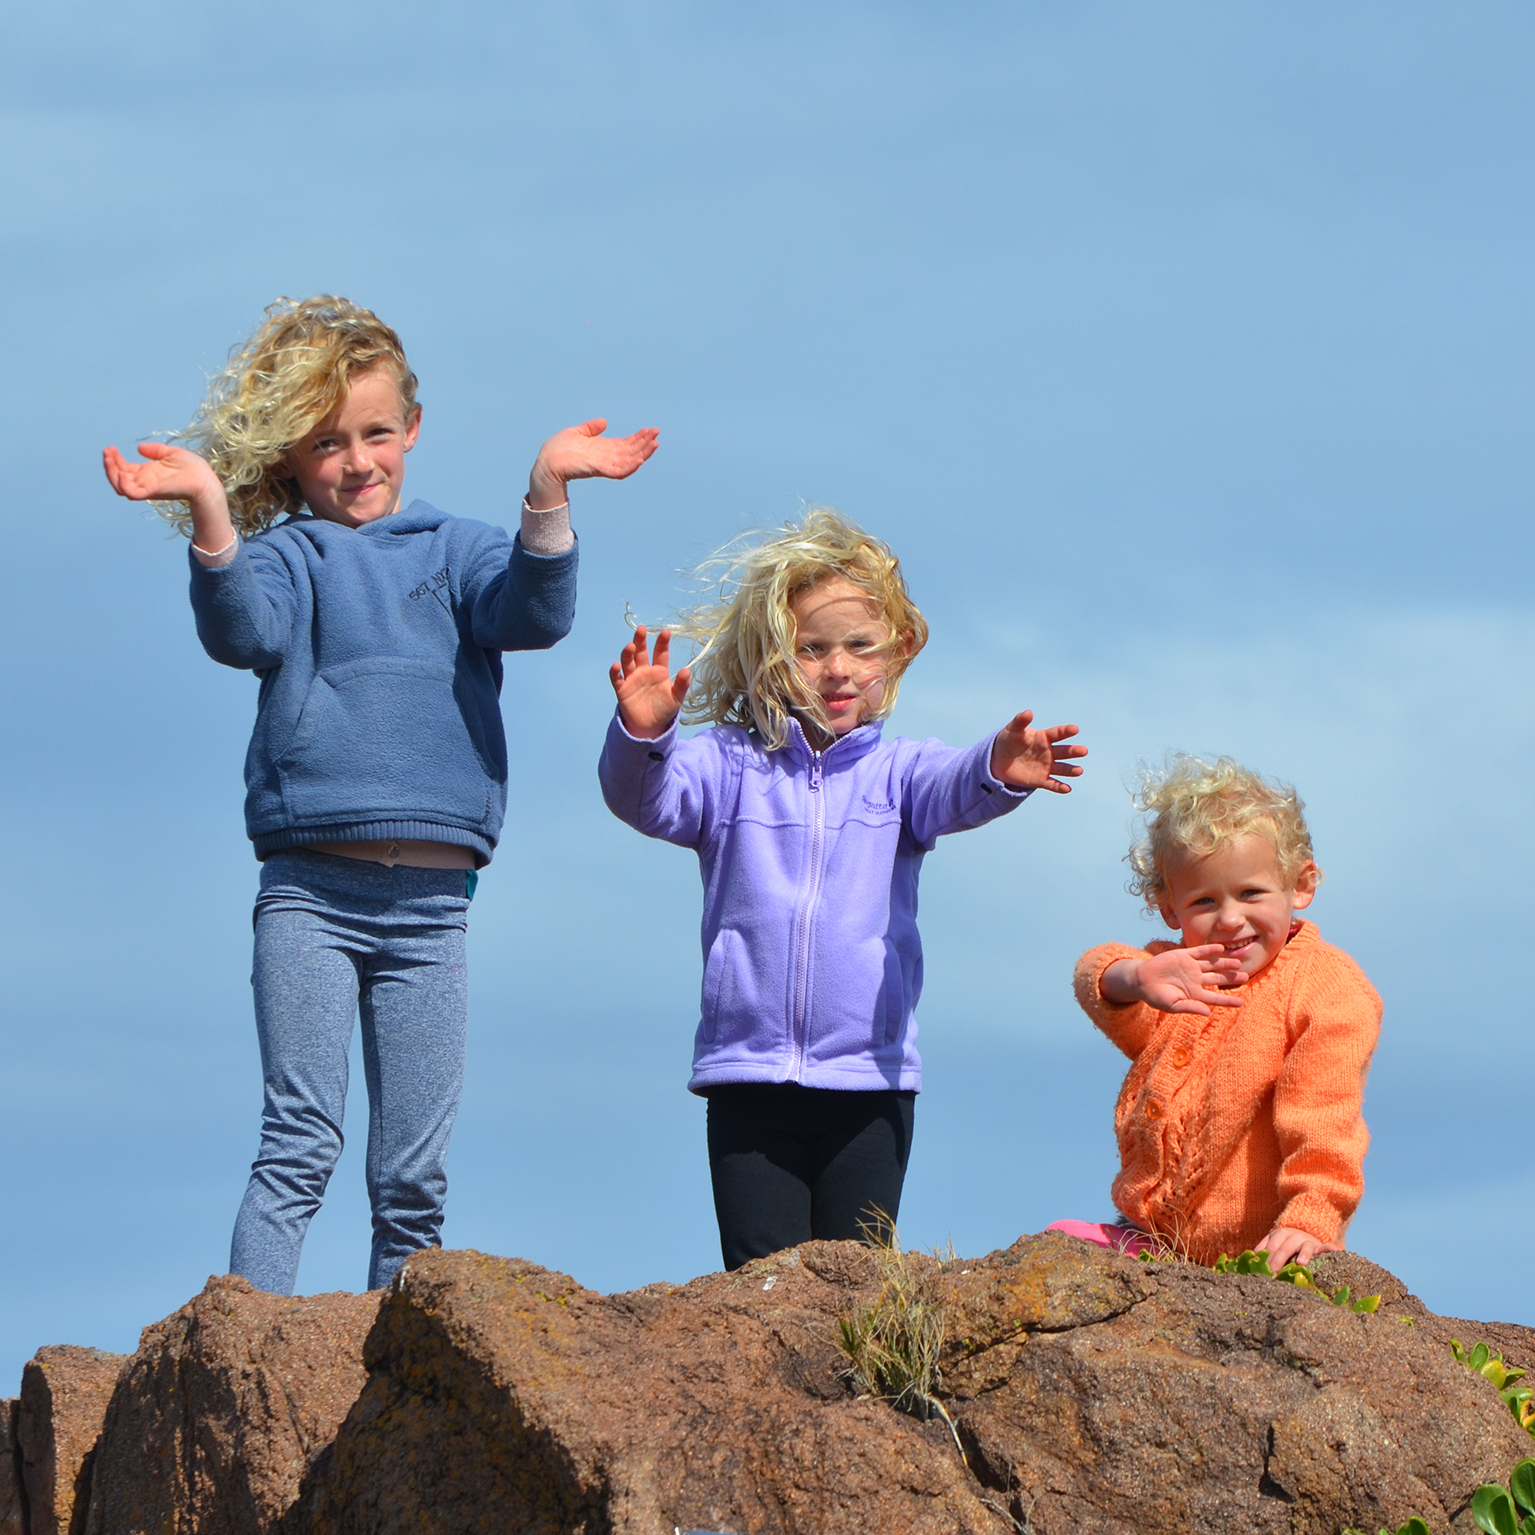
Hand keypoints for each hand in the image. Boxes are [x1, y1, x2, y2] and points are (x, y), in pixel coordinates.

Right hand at [103, 442, 223, 507]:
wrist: (206, 480)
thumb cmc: (193, 469)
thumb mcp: (171, 454)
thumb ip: (155, 450)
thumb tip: (139, 448)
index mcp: (147, 474)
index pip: (124, 469)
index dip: (115, 460)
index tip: (110, 448)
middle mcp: (145, 482)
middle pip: (118, 478)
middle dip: (109, 465)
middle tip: (107, 452)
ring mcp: (147, 488)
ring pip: (120, 486)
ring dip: (111, 473)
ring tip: (109, 458)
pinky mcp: (152, 492)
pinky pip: (132, 493)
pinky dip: (124, 485)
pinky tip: (122, 473)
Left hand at [527, 419, 659, 508]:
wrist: (547, 461)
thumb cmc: (558, 449)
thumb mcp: (578, 432)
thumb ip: (591, 428)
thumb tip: (604, 422)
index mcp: (603, 449)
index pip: (627, 444)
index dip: (639, 437)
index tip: (649, 429)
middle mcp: (607, 457)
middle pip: (632, 451)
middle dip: (645, 442)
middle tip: (657, 432)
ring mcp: (604, 464)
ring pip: (630, 461)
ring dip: (643, 453)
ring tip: (655, 444)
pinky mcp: (599, 470)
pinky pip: (619, 471)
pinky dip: (631, 466)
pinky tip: (640, 459)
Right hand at [610, 625, 690, 740]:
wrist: (650, 727)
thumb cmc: (664, 709)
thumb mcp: (676, 697)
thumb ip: (681, 685)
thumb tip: (687, 670)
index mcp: (659, 670)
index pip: (660, 653)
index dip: (662, 643)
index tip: (666, 632)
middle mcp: (644, 671)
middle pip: (641, 652)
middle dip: (641, 640)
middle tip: (642, 629)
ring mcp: (632, 678)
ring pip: (628, 662)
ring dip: (628, 653)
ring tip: (630, 645)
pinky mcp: (622, 689)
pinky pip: (617, 678)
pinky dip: (615, 672)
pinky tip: (616, 666)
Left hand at [989, 712, 1086, 792]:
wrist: (998, 760)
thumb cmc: (1007, 741)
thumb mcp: (1012, 730)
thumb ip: (1020, 721)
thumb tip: (1028, 712)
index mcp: (1044, 738)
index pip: (1057, 733)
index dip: (1066, 731)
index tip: (1075, 729)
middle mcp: (1049, 752)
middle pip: (1064, 752)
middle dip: (1074, 751)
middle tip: (1083, 751)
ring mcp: (1046, 766)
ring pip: (1062, 769)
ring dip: (1071, 770)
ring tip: (1079, 771)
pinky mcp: (1041, 780)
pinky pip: (1052, 784)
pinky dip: (1059, 787)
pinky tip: (1067, 789)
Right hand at [1100, 945, 1247, 1013]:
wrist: (1141, 980)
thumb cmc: (1156, 997)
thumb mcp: (1173, 1006)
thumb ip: (1190, 1007)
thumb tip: (1208, 1013)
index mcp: (1195, 994)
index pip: (1215, 997)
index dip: (1228, 1000)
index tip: (1241, 1003)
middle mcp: (1196, 980)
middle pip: (1218, 978)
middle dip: (1231, 978)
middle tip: (1245, 976)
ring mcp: (1190, 967)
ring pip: (1212, 964)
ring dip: (1224, 964)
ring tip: (1238, 963)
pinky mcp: (1183, 955)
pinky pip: (1199, 952)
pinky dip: (1209, 950)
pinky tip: (1220, 949)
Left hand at [1256, 1226, 1339, 1272]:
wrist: (1304, 1234)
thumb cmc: (1285, 1246)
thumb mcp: (1273, 1244)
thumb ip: (1263, 1250)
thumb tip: (1247, 1260)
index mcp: (1278, 1234)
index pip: (1270, 1247)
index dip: (1265, 1260)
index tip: (1262, 1273)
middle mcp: (1293, 1236)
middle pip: (1284, 1248)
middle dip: (1278, 1262)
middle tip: (1274, 1275)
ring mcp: (1307, 1240)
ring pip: (1305, 1247)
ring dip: (1303, 1254)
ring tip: (1300, 1263)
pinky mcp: (1320, 1246)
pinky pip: (1326, 1247)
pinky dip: (1330, 1249)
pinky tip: (1335, 1251)